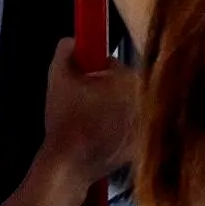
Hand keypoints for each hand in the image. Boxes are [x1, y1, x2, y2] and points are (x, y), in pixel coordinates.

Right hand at [38, 35, 139, 186]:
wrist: (70, 163)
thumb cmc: (67, 121)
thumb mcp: (58, 77)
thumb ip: (65, 51)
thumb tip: (71, 42)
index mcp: (130, 79)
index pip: (114, 64)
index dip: (95, 70)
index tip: (84, 78)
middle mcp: (145, 101)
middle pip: (124, 86)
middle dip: (106, 90)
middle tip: (84, 101)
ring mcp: (146, 126)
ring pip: (128, 108)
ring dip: (113, 110)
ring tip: (89, 120)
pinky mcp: (142, 146)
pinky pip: (130, 130)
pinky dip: (118, 131)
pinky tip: (99, 135)